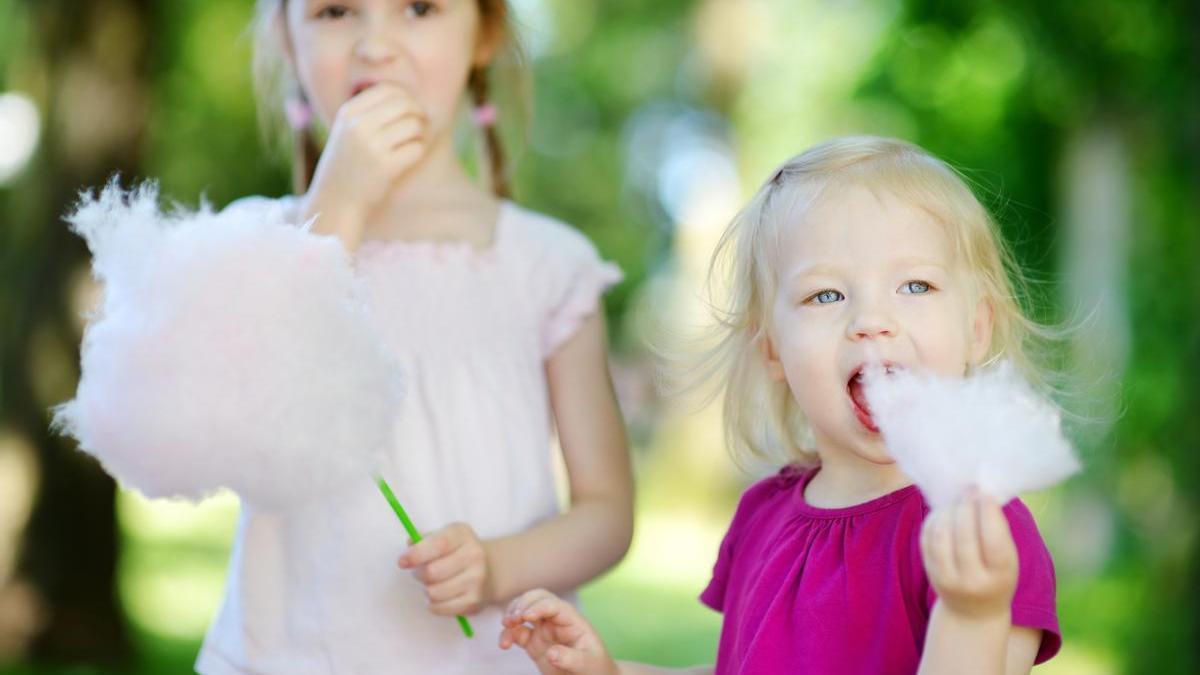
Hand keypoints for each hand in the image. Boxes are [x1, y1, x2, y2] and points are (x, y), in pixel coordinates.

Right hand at [305, 83, 427, 225]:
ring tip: (412, 143)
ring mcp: (372, 146)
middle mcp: (358, 126)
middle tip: (420, 125)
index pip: (388, 90)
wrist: (336, 199)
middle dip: (419, 113)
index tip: (411, 110)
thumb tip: (409, 97)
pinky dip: (418, 151)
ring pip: (414, 125)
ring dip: (420, 133)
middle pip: (405, 104)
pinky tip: (409, 157)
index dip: (407, 97)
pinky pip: (417, 148)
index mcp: (348, 112)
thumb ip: (370, 111)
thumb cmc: (348, 162)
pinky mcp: (386, 167)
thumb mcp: (348, 130)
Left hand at [397, 522, 491, 616]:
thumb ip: (425, 538)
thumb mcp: (446, 535)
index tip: (402, 562)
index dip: (417, 554)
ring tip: (433, 584)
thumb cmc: (459, 551)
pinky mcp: (474, 601)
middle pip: (432, 572)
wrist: (492, 569)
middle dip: (419, 574)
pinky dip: (433, 604)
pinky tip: (439, 596)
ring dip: (426, 590)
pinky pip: (440, 608)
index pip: (439, 544)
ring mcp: (476, 580)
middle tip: (420, 572)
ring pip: (434, 592)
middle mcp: (474, 555)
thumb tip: (410, 543)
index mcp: (463, 535)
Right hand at [499, 589, 617, 674]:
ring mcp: (543, 630)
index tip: (526, 617)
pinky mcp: (533, 643)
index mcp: (571, 620)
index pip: (553, 605)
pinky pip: (516, 633)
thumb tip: (551, 653)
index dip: (538, 607)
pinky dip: (507, 634)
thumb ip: (571, 659)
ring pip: (523, 611)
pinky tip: (504, 644)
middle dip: (522, 604)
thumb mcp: (588, 664)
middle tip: (512, 618)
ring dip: (512, 614)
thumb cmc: (595, 668)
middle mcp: (556, 621)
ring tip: (506, 625)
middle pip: (536, 598)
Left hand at [921, 488, 1018, 619]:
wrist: (973, 611)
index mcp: (1000, 576)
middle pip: (964, 535)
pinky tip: (945, 509)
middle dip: (967, 506)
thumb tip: (982, 492)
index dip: (988, 513)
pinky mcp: (929, 571)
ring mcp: (946, 578)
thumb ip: (998, 531)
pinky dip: (935, 518)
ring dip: (948, 509)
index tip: (987, 493)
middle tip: (971, 488)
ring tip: (958, 497)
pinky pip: (927, 537)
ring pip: (941, 535)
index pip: (993, 540)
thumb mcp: (1008, 560)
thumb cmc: (996, 576)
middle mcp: (972, 580)